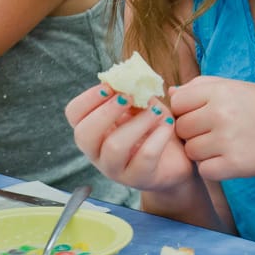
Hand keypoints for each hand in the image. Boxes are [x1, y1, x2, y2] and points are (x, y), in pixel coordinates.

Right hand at [65, 84, 191, 191]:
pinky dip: (158, 137)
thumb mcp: (143, 106)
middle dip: (106, 112)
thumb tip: (129, 75)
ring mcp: (116, 169)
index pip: (74, 114)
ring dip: (137, 123)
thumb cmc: (155, 127)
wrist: (181, 158)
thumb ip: (134, 92)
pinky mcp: (139, 178)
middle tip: (129, 97)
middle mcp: (98, 152)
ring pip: (114, 147)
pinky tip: (168, 125)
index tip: (110, 86)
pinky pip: (144, 157)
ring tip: (157, 111)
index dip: (88, 98)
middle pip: (84, 134)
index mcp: (94, 130)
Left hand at [170, 76, 254, 180]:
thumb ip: (203, 86)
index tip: (202, 114)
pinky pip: (204, 170)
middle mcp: (220, 114)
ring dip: (203, 152)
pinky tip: (231, 159)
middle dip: (193, 132)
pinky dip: (214, 168)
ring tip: (226, 145)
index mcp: (220, 91)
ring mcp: (226, 141)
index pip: (178, 102)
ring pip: (190, 151)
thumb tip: (171, 92)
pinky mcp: (234, 165)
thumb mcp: (240, 88)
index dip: (186, 110)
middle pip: (181, 128)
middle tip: (217, 132)